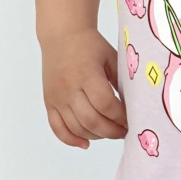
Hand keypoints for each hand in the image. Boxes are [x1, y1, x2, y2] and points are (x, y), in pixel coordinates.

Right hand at [40, 28, 128, 149]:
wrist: (62, 36)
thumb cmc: (91, 45)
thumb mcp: (111, 58)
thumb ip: (120, 82)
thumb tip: (131, 107)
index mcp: (87, 74)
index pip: (106, 104)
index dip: (120, 117)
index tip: (131, 119)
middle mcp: (69, 88)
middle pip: (91, 120)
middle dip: (111, 131)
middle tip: (124, 131)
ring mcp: (57, 97)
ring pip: (76, 127)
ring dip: (96, 135)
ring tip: (110, 133)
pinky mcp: (49, 102)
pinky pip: (57, 127)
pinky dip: (71, 139)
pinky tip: (85, 143)